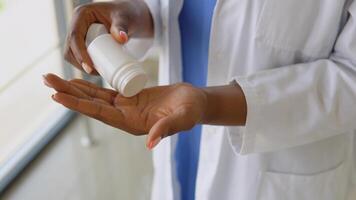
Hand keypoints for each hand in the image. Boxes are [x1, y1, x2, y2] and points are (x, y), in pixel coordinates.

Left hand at [43, 74, 207, 148]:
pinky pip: (105, 90)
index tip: (58, 96)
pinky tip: (78, 79)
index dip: (79, 104)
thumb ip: (166, 130)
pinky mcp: (129, 96)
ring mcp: (125, 106)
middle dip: (68, 93)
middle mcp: (124, 116)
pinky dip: (90, 85)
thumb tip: (150, 143)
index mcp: (132, 123)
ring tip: (54, 78)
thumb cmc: (190, 112)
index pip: (100, 113)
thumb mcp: (181, 119)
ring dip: (74, 88)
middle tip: (47, 80)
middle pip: (91, 104)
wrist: (193, 102)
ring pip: (95, 96)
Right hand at [64, 0, 153, 73]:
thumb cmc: (127, 14)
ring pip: (70, 53)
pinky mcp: (82, 40)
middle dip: (79, 63)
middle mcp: (77, 23)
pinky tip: (92, 71)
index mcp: (82, 14)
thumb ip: (122, 26)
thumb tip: (122, 39)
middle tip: (97, 73)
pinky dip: (81, 64)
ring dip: (79, 65)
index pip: (75, 36)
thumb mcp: (125, 19)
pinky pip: (76, 55)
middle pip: (70, 47)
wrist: (130, 16)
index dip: (80, 54)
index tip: (90, 68)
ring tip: (97, 73)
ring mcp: (78, 32)